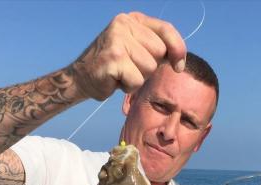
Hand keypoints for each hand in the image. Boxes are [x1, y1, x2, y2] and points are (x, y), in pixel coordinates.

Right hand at [70, 12, 185, 99]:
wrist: (81, 78)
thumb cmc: (113, 68)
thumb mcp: (136, 50)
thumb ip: (156, 48)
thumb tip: (179, 60)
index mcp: (132, 20)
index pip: (166, 30)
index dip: (177, 48)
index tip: (179, 65)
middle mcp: (124, 25)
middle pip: (159, 52)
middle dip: (149, 67)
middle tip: (130, 68)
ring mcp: (117, 40)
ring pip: (149, 67)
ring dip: (138, 78)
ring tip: (122, 74)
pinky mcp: (113, 59)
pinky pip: (136, 80)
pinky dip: (128, 87)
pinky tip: (115, 81)